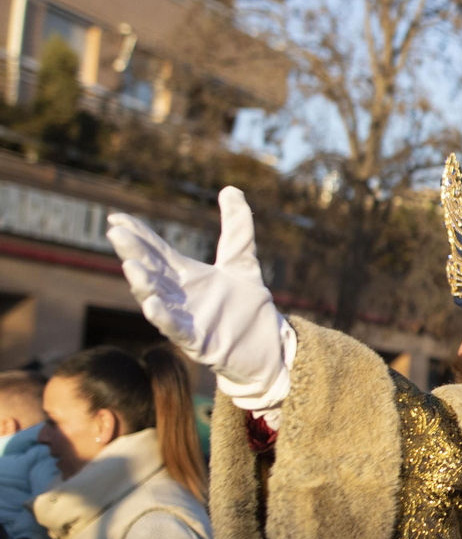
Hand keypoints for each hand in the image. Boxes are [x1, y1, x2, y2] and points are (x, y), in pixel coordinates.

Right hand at [106, 188, 293, 412]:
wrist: (270, 349)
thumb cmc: (249, 310)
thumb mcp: (243, 263)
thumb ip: (238, 229)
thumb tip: (231, 189)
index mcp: (187, 276)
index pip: (157, 251)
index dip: (138, 235)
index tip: (116, 218)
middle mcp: (181, 297)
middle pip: (152, 272)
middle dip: (134, 253)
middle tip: (116, 233)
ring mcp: (188, 320)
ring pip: (157, 300)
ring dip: (144, 285)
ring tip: (130, 266)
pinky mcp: (200, 342)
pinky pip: (178, 330)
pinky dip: (165, 318)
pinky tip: (153, 305)